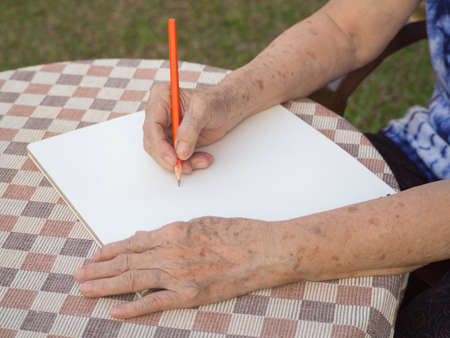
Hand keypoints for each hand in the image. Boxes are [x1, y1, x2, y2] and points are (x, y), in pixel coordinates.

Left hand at [74, 217, 293, 317]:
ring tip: (86, 289)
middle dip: (100, 269)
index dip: (110, 251)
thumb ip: (172, 232)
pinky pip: (156, 303)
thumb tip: (147, 237)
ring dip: (107, 286)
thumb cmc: (238, 233)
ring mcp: (180, 274)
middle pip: (127, 262)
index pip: (133, 243)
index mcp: (175, 231)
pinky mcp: (192, 293)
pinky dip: (134, 308)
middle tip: (79, 275)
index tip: (94, 256)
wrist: (265, 249)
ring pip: (134, 280)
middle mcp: (172, 252)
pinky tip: (116, 311)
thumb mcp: (202, 223)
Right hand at [143, 83, 245, 173]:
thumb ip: (190, 130)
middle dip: (170, 158)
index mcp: (161, 98)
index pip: (151, 126)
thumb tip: (180, 151)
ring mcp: (165, 128)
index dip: (160, 146)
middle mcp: (159, 114)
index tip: (173, 159)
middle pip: (153, 143)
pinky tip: (202, 159)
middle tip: (186, 166)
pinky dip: (189, 162)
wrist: (227, 108)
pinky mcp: (173, 141)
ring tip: (201, 161)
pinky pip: (175, 157)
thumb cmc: (215, 102)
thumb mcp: (204, 110)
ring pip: (164, 154)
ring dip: (182, 162)